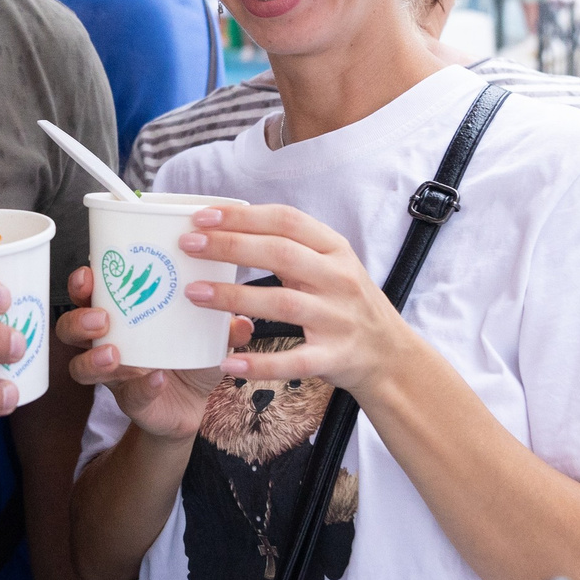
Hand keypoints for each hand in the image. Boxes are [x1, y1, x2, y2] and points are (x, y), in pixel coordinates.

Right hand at [55, 264, 247, 441]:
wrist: (194, 404)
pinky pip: (128, 395)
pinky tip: (157, 378)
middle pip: (69, 327)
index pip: (88, 292)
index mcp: (120, 314)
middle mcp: (107, 342)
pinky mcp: (130, 401)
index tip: (89, 271)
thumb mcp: (207, 333)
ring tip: (114, 353)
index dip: (81, 281)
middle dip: (78, 319)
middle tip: (101, 317)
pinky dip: (142, 386)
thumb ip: (223, 326)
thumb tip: (242, 320)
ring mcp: (113, 374)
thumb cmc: (189, 354)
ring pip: (80, 366)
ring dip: (94, 358)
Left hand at [176, 205, 408, 396]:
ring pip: (282, 303)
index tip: (203, 216)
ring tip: (194, 293)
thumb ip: (291, 247)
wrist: (390, 354)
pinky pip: (293, 361)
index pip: (286, 221)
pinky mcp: (333, 357)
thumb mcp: (330, 264)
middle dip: (230, 246)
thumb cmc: (346, 303)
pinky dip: (260, 364)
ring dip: (234, 297)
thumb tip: (229, 226)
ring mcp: (337, 319)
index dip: (243, 216)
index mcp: (335, 249)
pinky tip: (228, 363)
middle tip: (189, 245)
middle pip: (280, 254)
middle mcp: (338, 279)